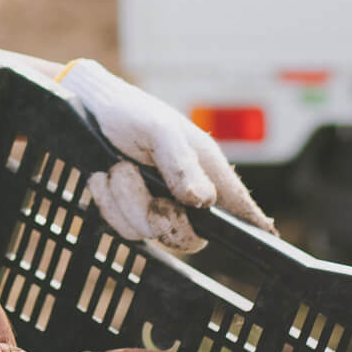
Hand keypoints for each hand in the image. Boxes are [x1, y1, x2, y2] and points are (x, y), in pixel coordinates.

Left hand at [55, 59, 275, 252]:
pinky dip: (107, 202)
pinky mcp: (132, 211)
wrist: (91, 111)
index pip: (240, 211)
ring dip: (123, 200)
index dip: (249, 231)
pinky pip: (122, 228)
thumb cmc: (133, 112)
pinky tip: (103, 176)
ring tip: (116, 167)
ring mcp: (160, 206)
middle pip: (187, 238)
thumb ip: (181, 163)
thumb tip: (202, 201)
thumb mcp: (158, 129)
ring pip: (147, 233)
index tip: (260, 240)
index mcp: (208, 172)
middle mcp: (189, 195)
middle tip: (132, 179)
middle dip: (155, 216)